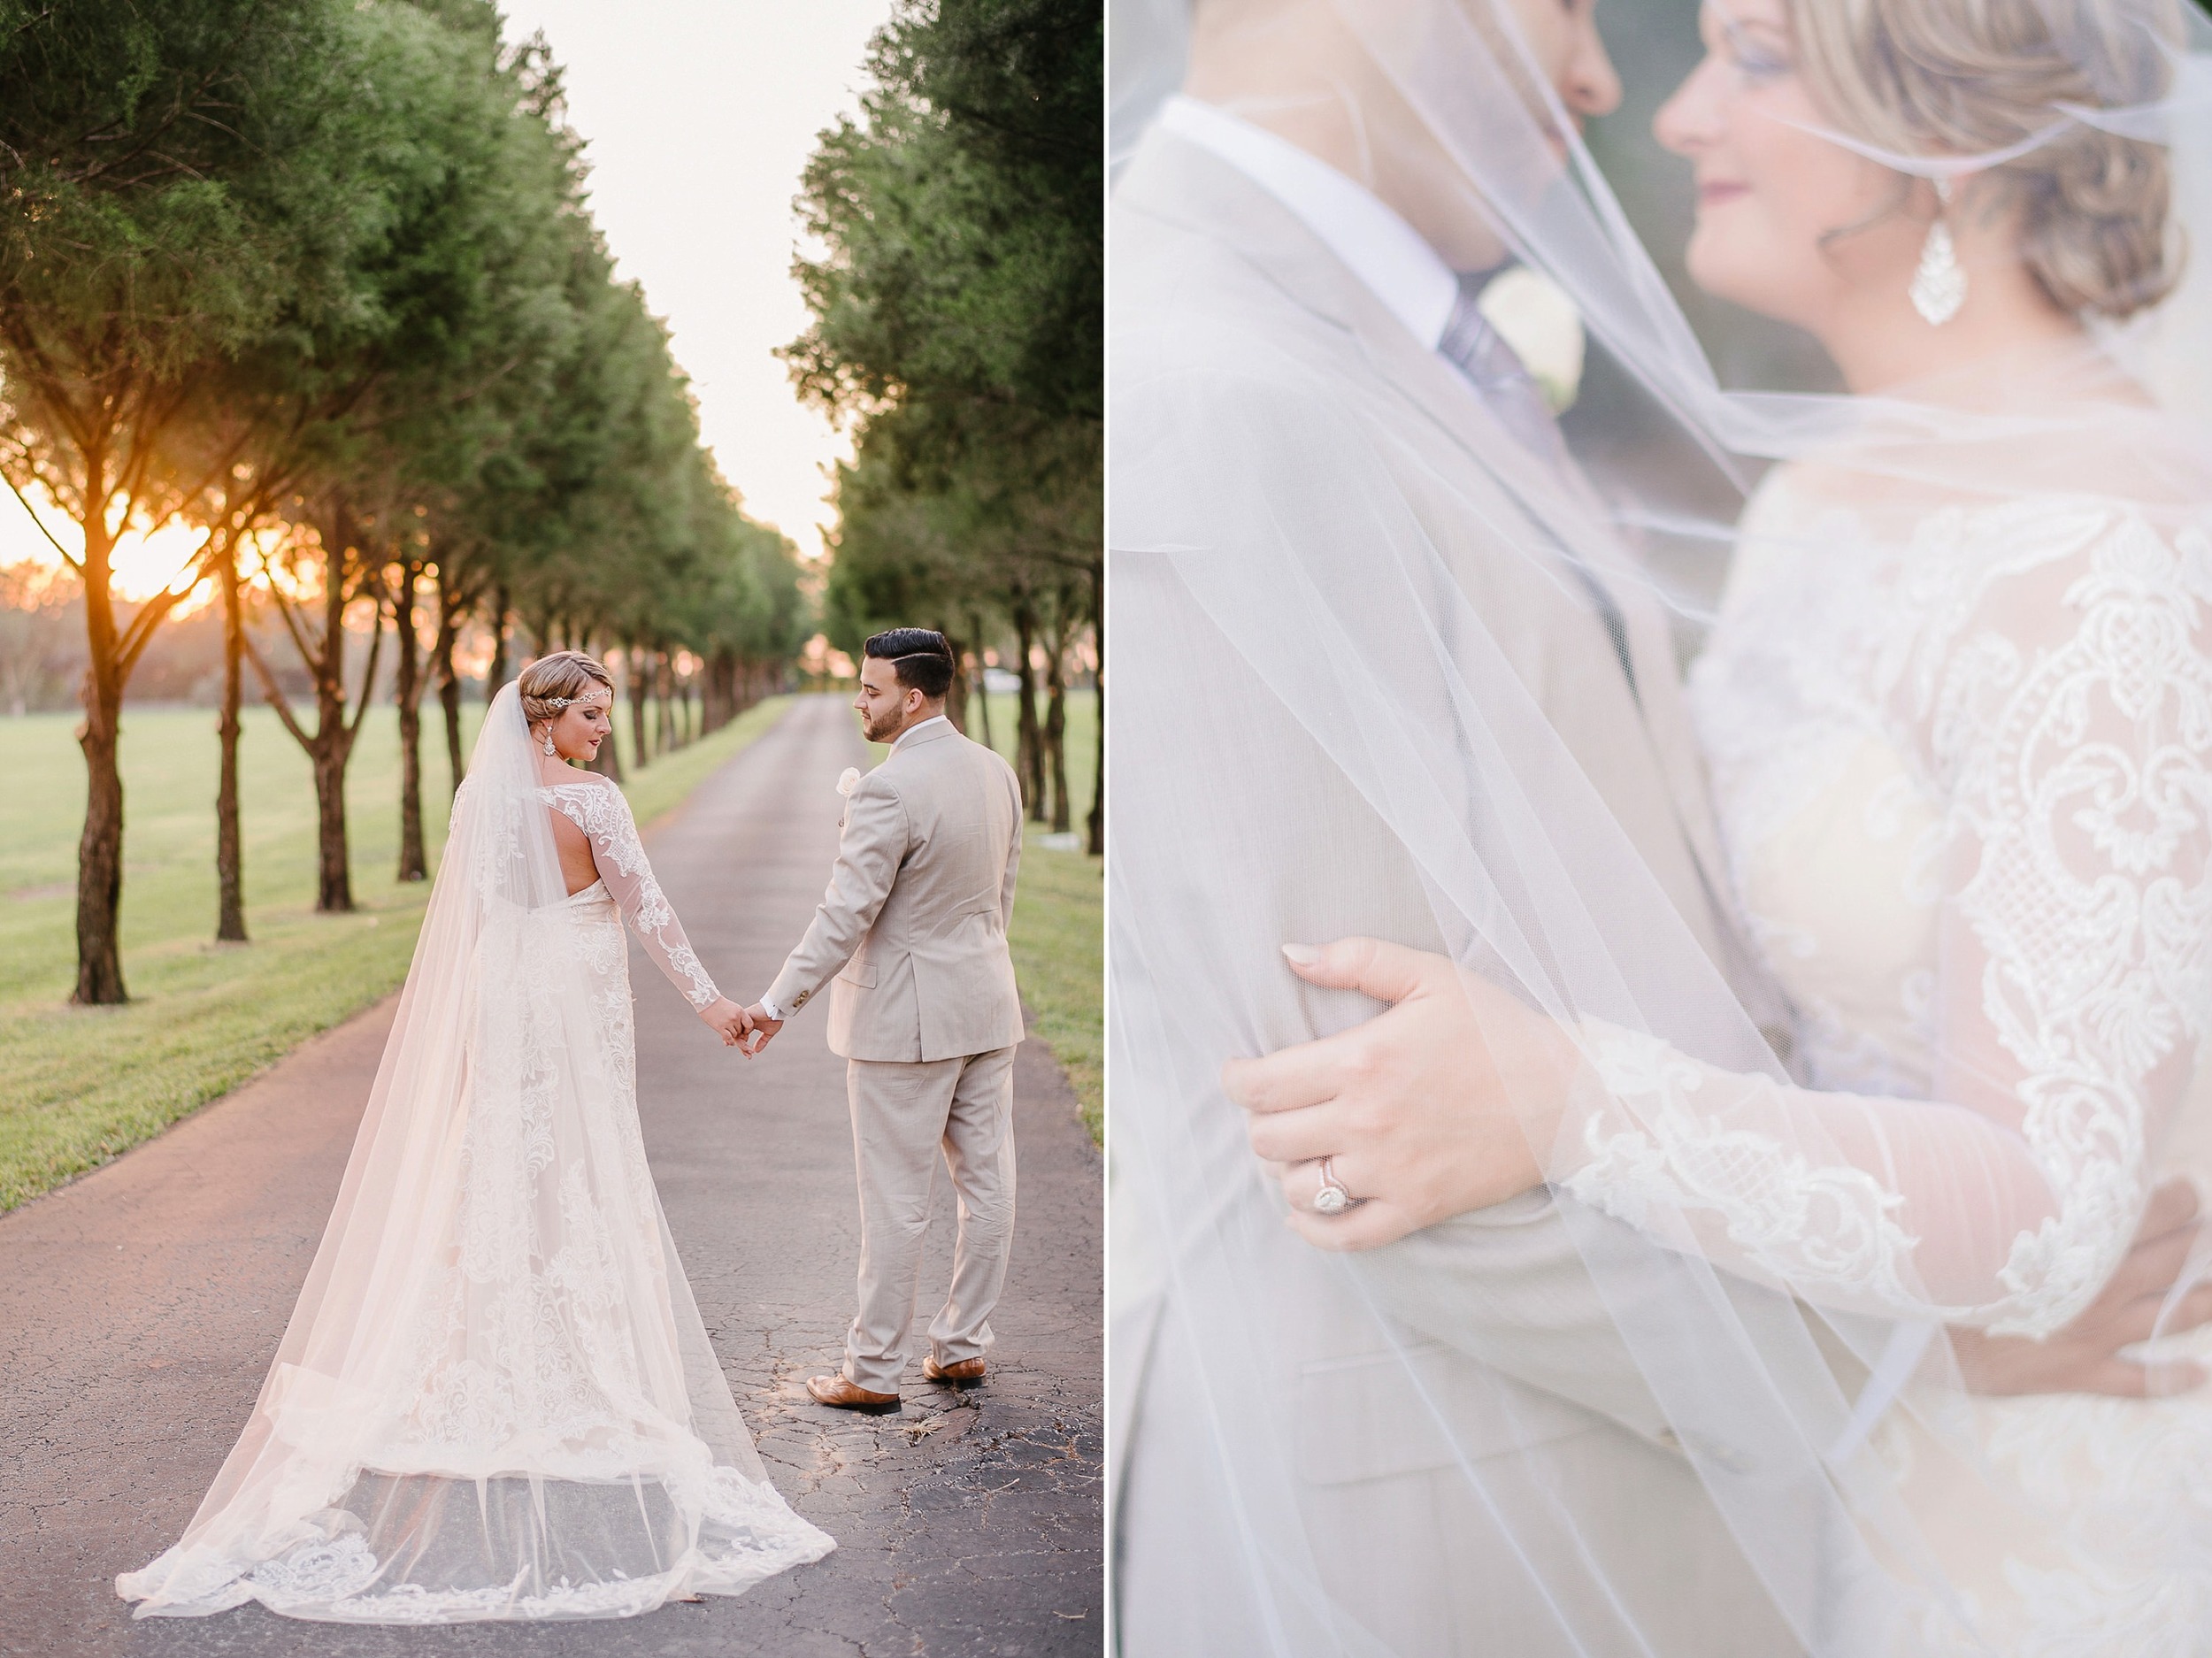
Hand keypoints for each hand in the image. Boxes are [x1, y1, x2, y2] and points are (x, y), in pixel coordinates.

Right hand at [700, 997, 752, 1047]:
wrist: (707, 1001)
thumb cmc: (720, 1004)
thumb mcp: (733, 1007)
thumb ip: (739, 1016)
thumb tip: (743, 1026)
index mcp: (740, 1011)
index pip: (749, 1024)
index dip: (747, 1029)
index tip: (743, 1030)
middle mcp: (735, 1017)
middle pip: (741, 1030)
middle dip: (737, 1032)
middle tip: (732, 1031)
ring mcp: (728, 1022)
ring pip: (734, 1035)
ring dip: (732, 1035)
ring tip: (728, 1032)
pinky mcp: (720, 1027)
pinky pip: (728, 1038)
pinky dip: (730, 1042)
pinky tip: (730, 1043)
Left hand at [739, 1003, 783, 1055]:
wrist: (778, 1009)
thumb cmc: (775, 1019)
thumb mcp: (768, 1033)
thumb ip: (762, 1041)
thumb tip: (755, 1051)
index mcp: (749, 1026)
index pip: (743, 1038)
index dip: (744, 1048)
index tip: (749, 1056)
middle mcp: (744, 1023)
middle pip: (738, 1038)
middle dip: (743, 1048)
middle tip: (748, 1055)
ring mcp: (743, 1020)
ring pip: (737, 1034)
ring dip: (742, 1045)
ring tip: (749, 1051)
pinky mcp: (744, 1017)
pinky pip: (738, 1029)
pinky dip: (740, 1038)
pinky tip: (745, 1044)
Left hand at [1221, 938, 1573, 1250]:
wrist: (1568, 1095)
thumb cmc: (1497, 1029)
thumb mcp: (1431, 975)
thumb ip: (1357, 959)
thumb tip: (1290, 955)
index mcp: (1361, 1061)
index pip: (1260, 1086)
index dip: (1235, 1081)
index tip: (1238, 1074)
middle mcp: (1365, 1122)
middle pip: (1268, 1139)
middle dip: (1259, 1122)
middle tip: (1275, 1109)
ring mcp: (1389, 1172)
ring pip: (1297, 1187)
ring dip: (1286, 1169)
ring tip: (1300, 1149)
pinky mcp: (1416, 1209)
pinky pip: (1342, 1235)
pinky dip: (1312, 1226)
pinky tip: (1306, 1208)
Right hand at [1952, 1178, 2211, 1397]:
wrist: (1918, 1324)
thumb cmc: (1942, 1259)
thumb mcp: (1979, 1208)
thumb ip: (2016, 1188)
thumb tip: (2025, 1158)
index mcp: (2080, 1238)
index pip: (2154, 1211)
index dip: (2179, 1200)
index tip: (2185, 1192)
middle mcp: (2102, 1284)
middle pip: (2174, 1260)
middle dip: (2198, 1243)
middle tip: (2204, 1232)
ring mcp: (2095, 1329)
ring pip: (2171, 1314)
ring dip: (2204, 1301)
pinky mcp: (2077, 1369)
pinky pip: (2137, 1380)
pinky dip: (2172, 1378)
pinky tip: (2197, 1373)